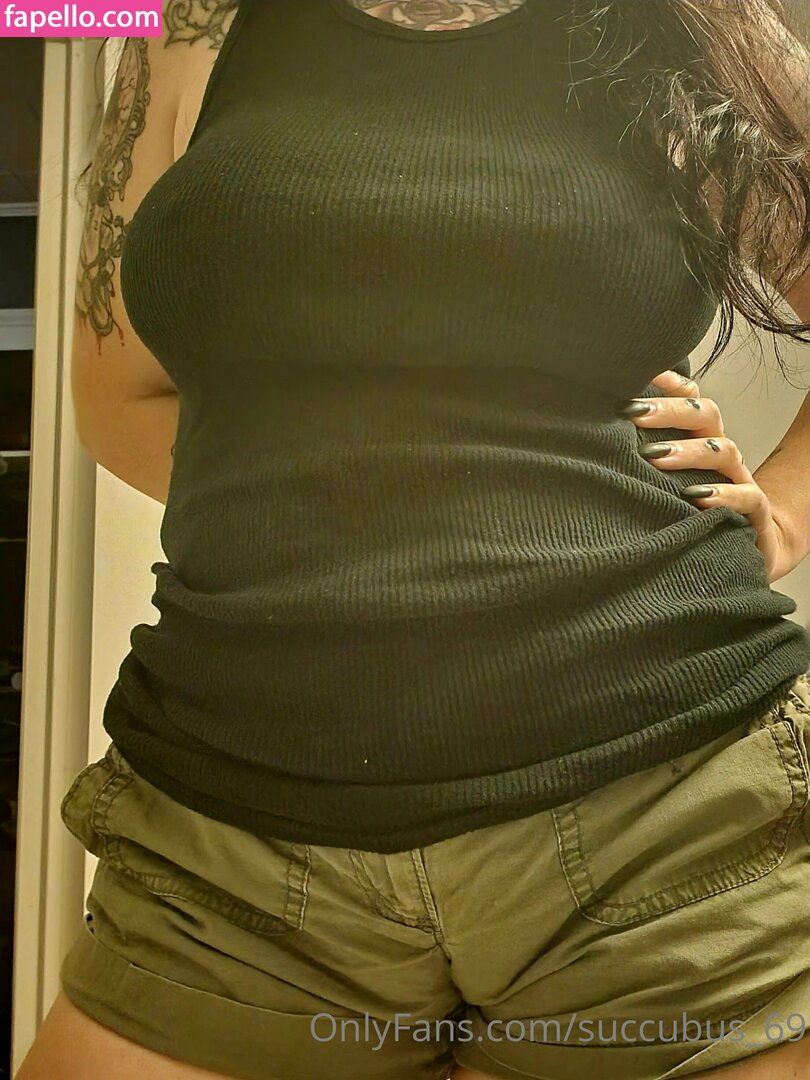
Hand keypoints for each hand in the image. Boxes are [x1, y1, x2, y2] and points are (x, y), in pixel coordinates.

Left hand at [615, 369, 799, 584]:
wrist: (743, 549)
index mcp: (697, 436)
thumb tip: (586, 432)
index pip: (689, 396)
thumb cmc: (688, 507)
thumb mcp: (660, 477)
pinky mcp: (752, 511)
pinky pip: (746, 496)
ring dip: (688, 451)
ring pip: (723, 450)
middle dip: (668, 411)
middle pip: (704, 414)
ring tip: (654, 458)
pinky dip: (722, 495)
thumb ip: (637, 452)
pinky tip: (696, 497)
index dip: (667, 383)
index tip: (632, 376)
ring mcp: (738, 478)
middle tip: (632, 413)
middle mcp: (718, 450)